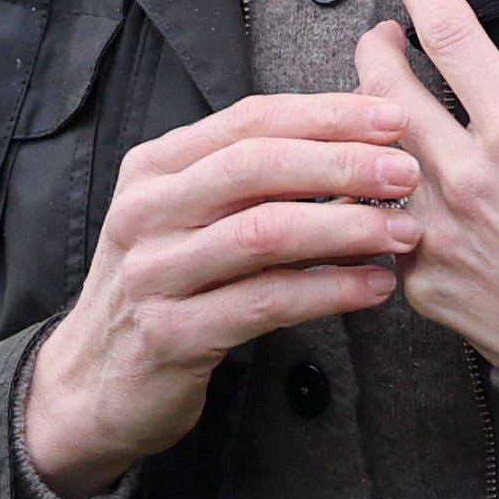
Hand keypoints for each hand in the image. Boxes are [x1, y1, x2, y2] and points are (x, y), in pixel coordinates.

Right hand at [24, 92, 419, 494]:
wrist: (93, 384)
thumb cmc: (165, 288)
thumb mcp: (190, 217)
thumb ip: (255, 177)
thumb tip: (356, 139)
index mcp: (156, 169)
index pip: (249, 120)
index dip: (326, 114)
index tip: (392, 119)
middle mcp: (148, 212)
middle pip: (256, 166)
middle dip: (342, 163)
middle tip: (406, 173)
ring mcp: (155, 274)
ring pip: (264, 232)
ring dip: (346, 227)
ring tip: (403, 231)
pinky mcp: (173, 334)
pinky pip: (265, 302)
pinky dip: (329, 290)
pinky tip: (373, 287)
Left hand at [355, 0, 498, 376]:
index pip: (452, 37)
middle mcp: (465, 180)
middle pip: (382, 89)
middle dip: (374, 48)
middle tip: (385, 37)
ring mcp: (435, 235)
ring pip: (365, 158)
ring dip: (366, 123)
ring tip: (383, 109)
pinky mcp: (421, 283)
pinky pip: (378, 225)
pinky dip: (376, 197)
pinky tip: (387, 187)